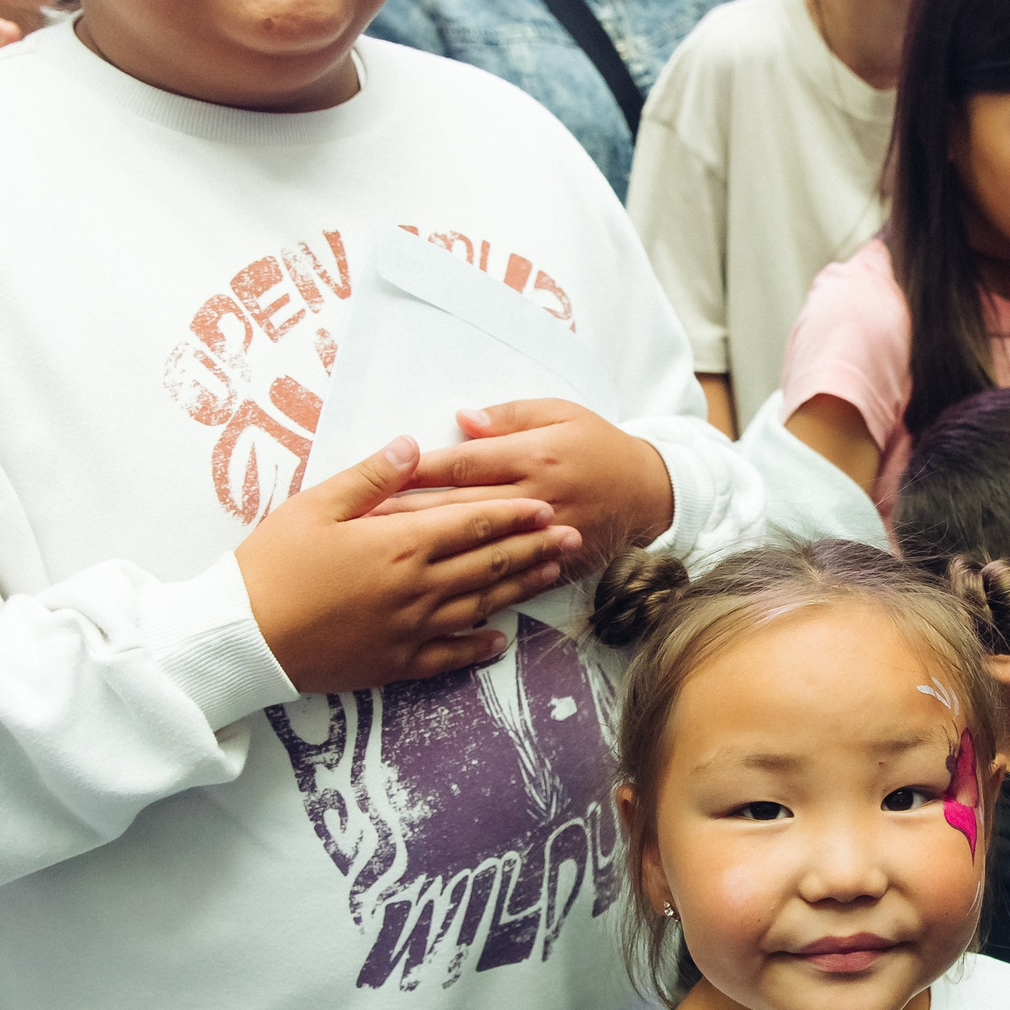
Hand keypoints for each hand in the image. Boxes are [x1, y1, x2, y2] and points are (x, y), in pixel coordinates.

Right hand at [234, 435, 580, 693]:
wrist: (241, 637)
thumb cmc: (270, 564)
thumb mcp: (316, 505)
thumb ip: (371, 476)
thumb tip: (413, 444)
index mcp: (399, 543)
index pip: (472, 524)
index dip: (513, 514)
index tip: (546, 505)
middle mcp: (415, 588)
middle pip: (488, 564)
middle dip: (534, 548)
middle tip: (572, 536)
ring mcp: (408, 630)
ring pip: (479, 606)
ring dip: (519, 589)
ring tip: (552, 575)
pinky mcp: (393, 664)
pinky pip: (449, 656)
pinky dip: (479, 646)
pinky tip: (502, 640)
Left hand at [374, 399, 674, 568]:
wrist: (648, 491)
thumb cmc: (597, 444)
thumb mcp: (560, 412)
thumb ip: (509, 417)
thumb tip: (462, 419)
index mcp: (533, 456)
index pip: (463, 464)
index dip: (418, 472)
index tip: (378, 480)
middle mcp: (538, 498)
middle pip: (461, 511)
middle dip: (408, 520)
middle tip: (361, 530)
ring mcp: (546, 538)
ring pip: (479, 550)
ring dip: (432, 557)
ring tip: (385, 566)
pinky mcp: (555, 565)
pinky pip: (509, 580)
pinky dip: (473, 588)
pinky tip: (438, 597)